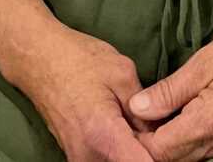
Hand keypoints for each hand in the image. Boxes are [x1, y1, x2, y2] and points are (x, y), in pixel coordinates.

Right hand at [16, 25, 165, 161]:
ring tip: (140, 125)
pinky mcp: (77, 158)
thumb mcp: (122, 73)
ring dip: (134, 151)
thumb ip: (145, 108)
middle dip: (149, 151)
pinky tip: (126, 129)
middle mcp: (89, 158)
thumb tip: (161, 131)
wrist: (39, 60)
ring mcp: (80, 161)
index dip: (163, 155)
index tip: (173, 143)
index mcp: (104, 136)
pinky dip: (120, 151)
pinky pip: (107, 160)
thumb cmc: (79, 59)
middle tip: (156, 126)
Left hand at [121, 21, 212, 160]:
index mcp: (207, 122)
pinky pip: (207, 154)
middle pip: (173, 161)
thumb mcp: (203, 62)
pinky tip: (182, 123)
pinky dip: (189, 145)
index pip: (160, 151)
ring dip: (171, 147)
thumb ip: (169, 91)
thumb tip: (136, 108)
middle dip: (152, 145)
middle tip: (140, 119)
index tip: (129, 119)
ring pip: (190, 160)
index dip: (139, 139)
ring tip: (159, 120)